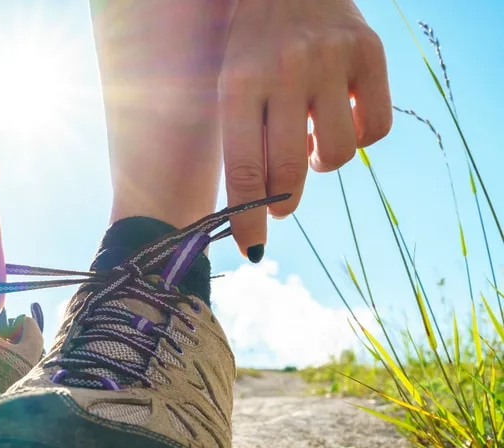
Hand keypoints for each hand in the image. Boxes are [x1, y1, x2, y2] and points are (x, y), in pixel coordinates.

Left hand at [219, 0, 391, 259]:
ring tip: (308, 144)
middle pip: (289, 171)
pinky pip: (374, 129)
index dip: (248, 218)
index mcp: (238, 84)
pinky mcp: (369, 53)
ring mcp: (330, 60)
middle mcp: (285, 71)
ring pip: (337, 155)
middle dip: (282, 202)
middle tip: (280, 205)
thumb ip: (238, 139)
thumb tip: (250, 211)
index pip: (244, 170)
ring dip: (321, 165)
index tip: (252, 250)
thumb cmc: (250, 45)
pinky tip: (338, 122)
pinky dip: (359, 139)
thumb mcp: (227, 83)